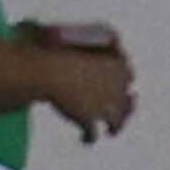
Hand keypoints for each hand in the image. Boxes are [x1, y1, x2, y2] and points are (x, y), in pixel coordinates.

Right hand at [21, 25, 135, 141]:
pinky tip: (85, 139)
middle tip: (122, 107)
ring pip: (118, 119)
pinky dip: (89, 137)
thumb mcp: (54, 34)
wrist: (44, 70)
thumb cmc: (47, 47)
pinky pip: (93, 133)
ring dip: (116, 125)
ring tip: (111, 131)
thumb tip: (42, 29)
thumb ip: (56, 34)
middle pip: (127, 96)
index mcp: (114, 60)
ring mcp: (103, 103)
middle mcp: (115, 83)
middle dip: (124, 101)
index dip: (122, 76)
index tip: (119, 80)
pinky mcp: (89, 119)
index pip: (126, 70)